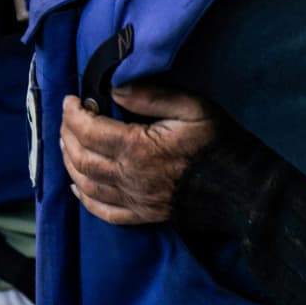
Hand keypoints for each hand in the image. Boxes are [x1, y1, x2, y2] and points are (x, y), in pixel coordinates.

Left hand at [60, 83, 216, 224]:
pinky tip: (77, 186)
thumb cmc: (216, 142)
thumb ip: (152, 96)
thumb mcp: (192, 108)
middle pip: (80, 157)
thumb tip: (115, 89)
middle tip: (67, 118)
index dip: (73, 113)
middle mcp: (127, 177)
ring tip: (67, 144)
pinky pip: (101, 210)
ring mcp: (132, 199)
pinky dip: (83, 198)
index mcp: (137, 148)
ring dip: (69, 162)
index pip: (89, 130)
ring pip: (85, 183)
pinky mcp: (140, 215)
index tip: (70, 99)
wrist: (239, 186)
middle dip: (67, 135)